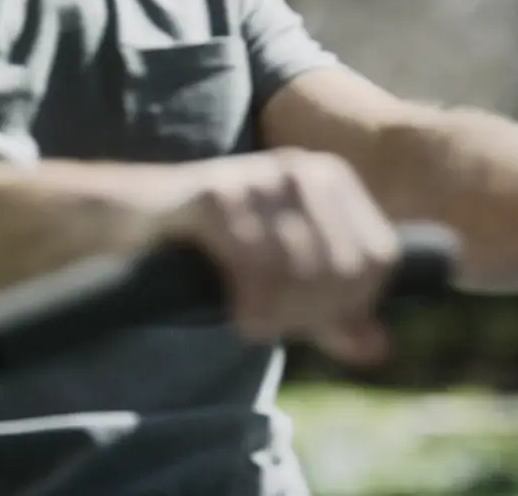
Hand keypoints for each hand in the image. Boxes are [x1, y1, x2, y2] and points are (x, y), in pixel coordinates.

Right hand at [161, 148, 400, 365]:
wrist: (138, 218)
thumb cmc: (219, 247)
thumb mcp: (286, 281)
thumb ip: (333, 313)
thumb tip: (380, 348)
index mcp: (332, 179)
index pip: (380, 257)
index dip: (353, 303)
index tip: (312, 322)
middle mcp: (304, 169)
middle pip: (345, 266)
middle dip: (313, 311)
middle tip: (276, 325)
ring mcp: (261, 177)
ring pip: (303, 269)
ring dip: (279, 314)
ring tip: (254, 320)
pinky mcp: (218, 194)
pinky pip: (257, 266)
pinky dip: (252, 305)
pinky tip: (237, 314)